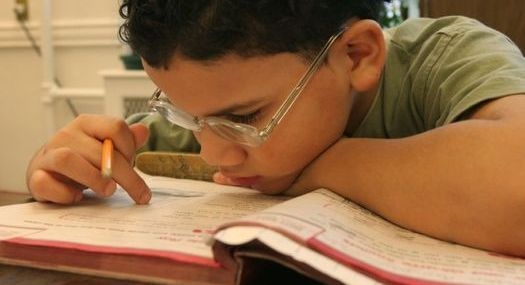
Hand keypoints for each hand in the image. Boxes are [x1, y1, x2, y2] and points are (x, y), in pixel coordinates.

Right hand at [26, 114, 150, 203]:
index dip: (130, 148)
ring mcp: (48, 156)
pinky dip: (64, 194)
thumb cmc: (84, 159)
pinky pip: (45, 183)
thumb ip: (126, 140)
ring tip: (109, 191)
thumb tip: (143, 131)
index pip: (115, 127)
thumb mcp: (107, 147)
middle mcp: (66, 135)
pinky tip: (77, 197)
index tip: (133, 164)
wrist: (48, 171)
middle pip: (99, 150)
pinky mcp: (35, 177)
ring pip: (68, 160)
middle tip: (139, 193)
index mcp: (87, 124)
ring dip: (94, 179)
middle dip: (124, 174)